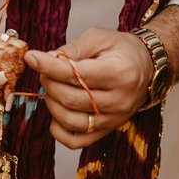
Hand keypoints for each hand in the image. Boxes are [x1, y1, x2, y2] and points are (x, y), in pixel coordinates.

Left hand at [0, 31, 26, 122]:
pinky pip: (13, 51)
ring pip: (15, 48)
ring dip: (15, 69)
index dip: (8, 73)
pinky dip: (14, 67)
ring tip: (5, 87)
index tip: (8, 93)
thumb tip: (4, 78)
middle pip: (10, 48)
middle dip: (12, 72)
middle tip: (6, 93)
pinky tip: (5, 80)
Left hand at [26, 28, 150, 148]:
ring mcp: (114, 119)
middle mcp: (119, 100)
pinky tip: (56, 113)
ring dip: (52, 105)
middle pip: (72, 99)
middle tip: (45, 72)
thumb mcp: (100, 38)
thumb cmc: (122, 50)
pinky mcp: (108, 130)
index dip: (49, 66)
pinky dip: (59, 131)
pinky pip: (77, 141)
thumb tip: (48, 59)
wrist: (146, 66)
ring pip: (72, 121)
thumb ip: (74, 48)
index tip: (32, 57)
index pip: (77, 74)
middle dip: (50, 83)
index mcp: (120, 73)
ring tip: (52, 89)